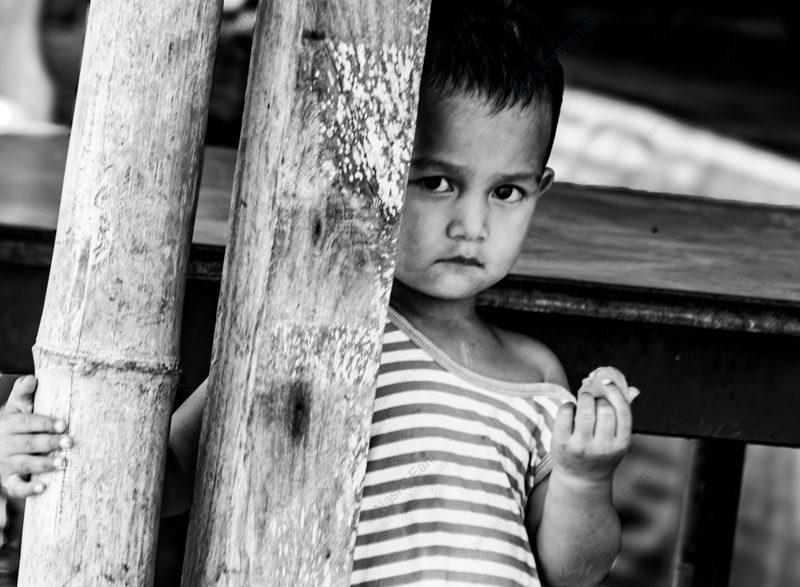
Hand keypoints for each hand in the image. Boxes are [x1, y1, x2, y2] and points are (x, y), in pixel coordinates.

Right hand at [0, 375, 71, 497]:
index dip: (45, 423)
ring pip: (25, 464)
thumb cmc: (15, 423)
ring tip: (63, 463)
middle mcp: (6, 444)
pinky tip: (44, 487)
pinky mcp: (8, 479)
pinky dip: (28, 489)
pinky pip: (16, 487)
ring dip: (44, 464)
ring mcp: (6, 463)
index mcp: (9, 423)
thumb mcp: (16, 406)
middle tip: (70, 442)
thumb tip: (32, 378)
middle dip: (49, 443)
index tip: (63, 424)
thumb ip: (23, 393)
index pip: (27, 422)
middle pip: (28, 444)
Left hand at [551, 366, 639, 485]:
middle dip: (597, 397)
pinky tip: (570, 410)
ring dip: (583, 398)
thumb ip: (623, 415)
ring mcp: (582, 446)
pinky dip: (567, 406)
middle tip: (592, 398)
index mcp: (621, 443)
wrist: (581, 479)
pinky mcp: (563, 444)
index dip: (615, 392)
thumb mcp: (617, 439)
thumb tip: (632, 390)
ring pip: (584, 410)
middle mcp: (603, 446)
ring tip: (582, 401)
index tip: (607, 383)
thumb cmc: (601, 453)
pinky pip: (565, 414)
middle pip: (604, 409)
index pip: (623, 412)